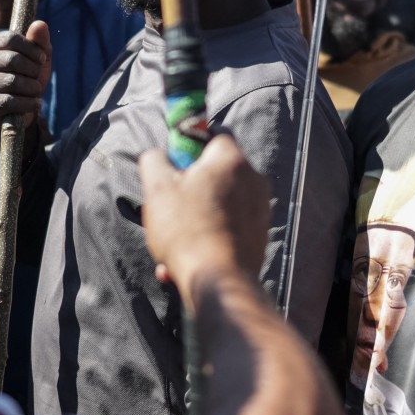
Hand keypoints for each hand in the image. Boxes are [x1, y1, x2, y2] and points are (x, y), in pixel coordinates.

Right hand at [0, 20, 51, 128]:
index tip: (42, 58)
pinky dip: (27, 103)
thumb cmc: (28, 77)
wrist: (22, 109)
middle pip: (11, 59)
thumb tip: (40, 24)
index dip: (32, 49)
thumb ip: (40, 40)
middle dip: (33, 70)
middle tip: (37, 77)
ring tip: (35, 91)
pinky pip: (8, 101)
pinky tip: (33, 103)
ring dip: (32, 88)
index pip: (10, 39)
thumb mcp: (38, 57)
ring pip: (11, 81)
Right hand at [138, 132, 269, 293]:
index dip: (190, 144)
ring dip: (193, 221)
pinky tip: (184, 261)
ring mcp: (261, 208)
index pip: (214, 133)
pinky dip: (207, 239)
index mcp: (231, 159)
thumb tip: (157, 155)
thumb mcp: (157, 188)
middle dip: (187, 190)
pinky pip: (227, 228)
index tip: (174, 164)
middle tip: (167, 210)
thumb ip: (154, 159)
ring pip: (218, 205)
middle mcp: (254, 179)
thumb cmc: (187, 230)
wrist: (219, 281)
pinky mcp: (260, 235)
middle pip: (215, 172)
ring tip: (170, 246)